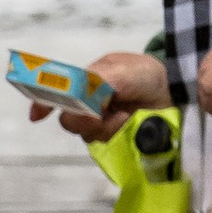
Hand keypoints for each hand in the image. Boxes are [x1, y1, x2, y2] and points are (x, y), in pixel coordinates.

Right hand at [27, 47, 172, 142]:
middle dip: (85, 119)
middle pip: (70, 120)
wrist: (175, 88)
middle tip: (104, 112)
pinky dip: (115, 133)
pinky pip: (104, 141)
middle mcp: (90, 101)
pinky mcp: (116, 133)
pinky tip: (128, 122)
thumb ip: (92, 85)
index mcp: (86, 81)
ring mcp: (103, 119)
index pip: (56, 92)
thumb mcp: (118, 71)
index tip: (37, 117)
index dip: (42, 103)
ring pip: (87, 133)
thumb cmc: (145, 74)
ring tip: (125, 114)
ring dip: (105, 126)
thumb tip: (75, 102)